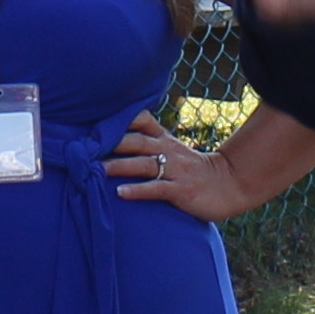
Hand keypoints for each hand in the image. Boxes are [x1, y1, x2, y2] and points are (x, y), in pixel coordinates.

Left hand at [104, 113, 240, 223]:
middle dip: (111, 143)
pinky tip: (120, 193)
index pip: (142, 121)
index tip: (96, 122)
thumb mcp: (174, 152)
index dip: (121, 120)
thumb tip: (116, 145)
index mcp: (164, 140)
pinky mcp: (180, 190)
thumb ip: (150, 147)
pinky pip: (156, 188)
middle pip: (136, 142)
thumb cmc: (195, 171)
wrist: (229, 184)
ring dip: (119, 166)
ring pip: (143, 165)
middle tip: (85, 147)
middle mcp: (168, 151)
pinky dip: (138, 190)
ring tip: (97, 170)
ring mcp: (175, 170)